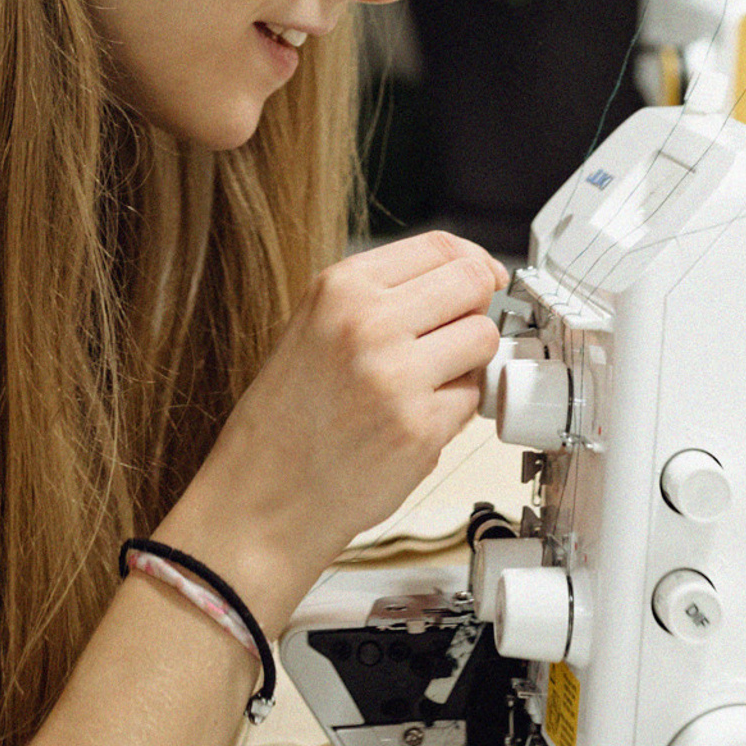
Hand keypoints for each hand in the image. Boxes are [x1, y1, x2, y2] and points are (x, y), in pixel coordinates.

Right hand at [162, 233, 506, 630]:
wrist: (261, 499)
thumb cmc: (286, 418)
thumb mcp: (315, 324)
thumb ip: (382, 294)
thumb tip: (463, 273)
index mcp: (340, 287)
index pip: (440, 246)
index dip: (472, 262)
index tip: (483, 277)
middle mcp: (369, 322)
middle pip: (473, 284)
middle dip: (476, 308)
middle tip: (456, 333)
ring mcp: (398, 376)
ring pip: (483, 339)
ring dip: (469, 360)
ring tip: (429, 382)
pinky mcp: (420, 429)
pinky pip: (474, 398)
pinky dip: (455, 409)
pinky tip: (414, 420)